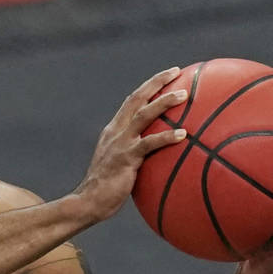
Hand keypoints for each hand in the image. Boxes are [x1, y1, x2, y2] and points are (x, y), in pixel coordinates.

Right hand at [75, 66, 188, 220]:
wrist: (88, 202)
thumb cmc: (107, 189)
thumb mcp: (120, 165)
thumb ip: (136, 154)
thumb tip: (160, 157)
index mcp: (114, 130)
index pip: (132, 101)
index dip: (149, 86)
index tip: (168, 75)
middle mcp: (116, 132)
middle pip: (136, 99)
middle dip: (156, 82)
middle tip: (177, 71)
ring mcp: (120, 144)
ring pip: (144, 115)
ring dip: (164, 102)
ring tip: (184, 94)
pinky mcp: (125, 158)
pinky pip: (149, 144)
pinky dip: (166, 137)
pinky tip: (183, 134)